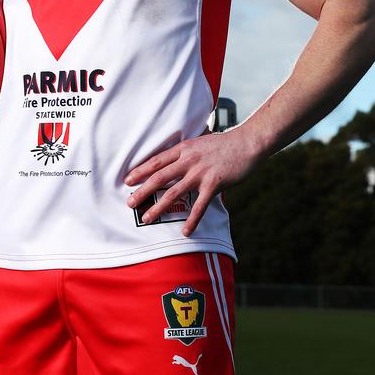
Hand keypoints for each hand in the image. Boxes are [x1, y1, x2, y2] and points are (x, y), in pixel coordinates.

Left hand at [124, 127, 256, 236]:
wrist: (247, 143)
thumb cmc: (224, 143)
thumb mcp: (199, 142)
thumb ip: (186, 152)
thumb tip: (174, 161)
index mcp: (183, 149)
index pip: (156, 161)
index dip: (140, 171)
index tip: (127, 180)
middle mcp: (188, 160)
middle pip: (159, 177)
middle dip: (142, 191)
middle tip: (129, 202)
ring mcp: (200, 173)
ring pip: (173, 193)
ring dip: (158, 207)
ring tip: (146, 217)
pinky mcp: (213, 184)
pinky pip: (199, 206)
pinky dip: (191, 220)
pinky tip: (185, 231)